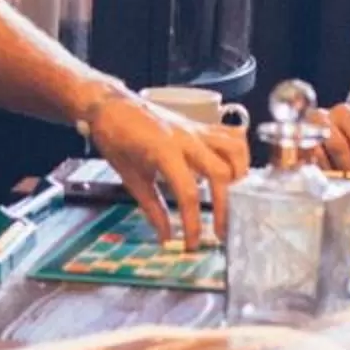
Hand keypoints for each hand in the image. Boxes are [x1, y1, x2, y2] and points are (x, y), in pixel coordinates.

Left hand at [86, 89, 248, 252]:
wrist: (110, 104)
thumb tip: (166, 237)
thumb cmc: (115, 139)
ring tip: (232, 198)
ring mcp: (196, 129)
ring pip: (234, 149)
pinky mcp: (200, 125)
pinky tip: (233, 171)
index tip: (192, 244)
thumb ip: (152, 209)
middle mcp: (186, 138)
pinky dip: (238, 153)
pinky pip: (230, 135)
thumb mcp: (130, 178)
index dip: (193, 223)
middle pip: (221, 173)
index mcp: (164, 151)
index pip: (188, 193)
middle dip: (224, 207)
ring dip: (239, 176)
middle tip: (220, 232)